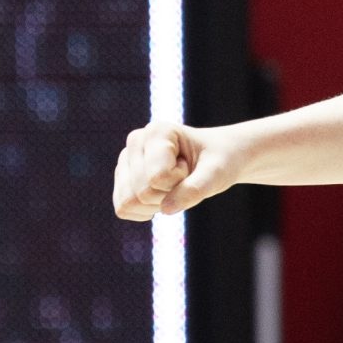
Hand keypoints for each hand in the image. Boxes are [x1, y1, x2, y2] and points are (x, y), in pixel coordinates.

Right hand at [112, 121, 244, 220]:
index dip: (180, 181)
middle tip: (183, 177)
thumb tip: (166, 209)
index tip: (191, 166)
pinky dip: (145, 211)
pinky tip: (161, 196)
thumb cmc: (219, 161)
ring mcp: (126, 160)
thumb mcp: (217, 174)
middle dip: (168, 194)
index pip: (157, 177)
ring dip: (156, 204)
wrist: (215, 159)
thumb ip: (195, 189)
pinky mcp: (122, 178)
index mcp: (157, 131)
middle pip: (141, 192)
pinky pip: (123, 209)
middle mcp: (136, 141)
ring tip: (172, 185)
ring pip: (127, 203)